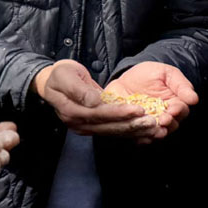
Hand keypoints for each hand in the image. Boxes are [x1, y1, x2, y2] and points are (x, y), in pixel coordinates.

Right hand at [32, 60, 157, 138]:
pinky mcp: (94, 125)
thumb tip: (94, 102)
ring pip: (113, 131)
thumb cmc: (60, 75)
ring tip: (154, 128)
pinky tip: (144, 130)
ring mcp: (86, 127)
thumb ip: (79, 89)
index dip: (119, 113)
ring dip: (134, 131)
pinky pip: (113, 130)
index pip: (99, 114)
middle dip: (132, 125)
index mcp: (71, 111)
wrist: (53, 81)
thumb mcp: (65, 76)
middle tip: (153, 122)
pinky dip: (129, 130)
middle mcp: (78, 123)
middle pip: (108, 127)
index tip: (138, 109)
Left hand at [105, 61, 198, 135]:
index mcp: (175, 103)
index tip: (173, 109)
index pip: (182, 110)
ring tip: (154, 129)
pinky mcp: (138, 130)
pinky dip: (142, 139)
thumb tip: (194, 99)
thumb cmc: (146, 75)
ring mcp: (152, 124)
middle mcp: (165, 116)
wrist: (122, 81)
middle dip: (169, 123)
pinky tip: (140, 137)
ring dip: (157, 132)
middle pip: (173, 125)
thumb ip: (180, 84)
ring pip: (159, 133)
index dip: (178, 111)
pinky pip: (142, 139)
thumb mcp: (165, 73)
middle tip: (163, 119)